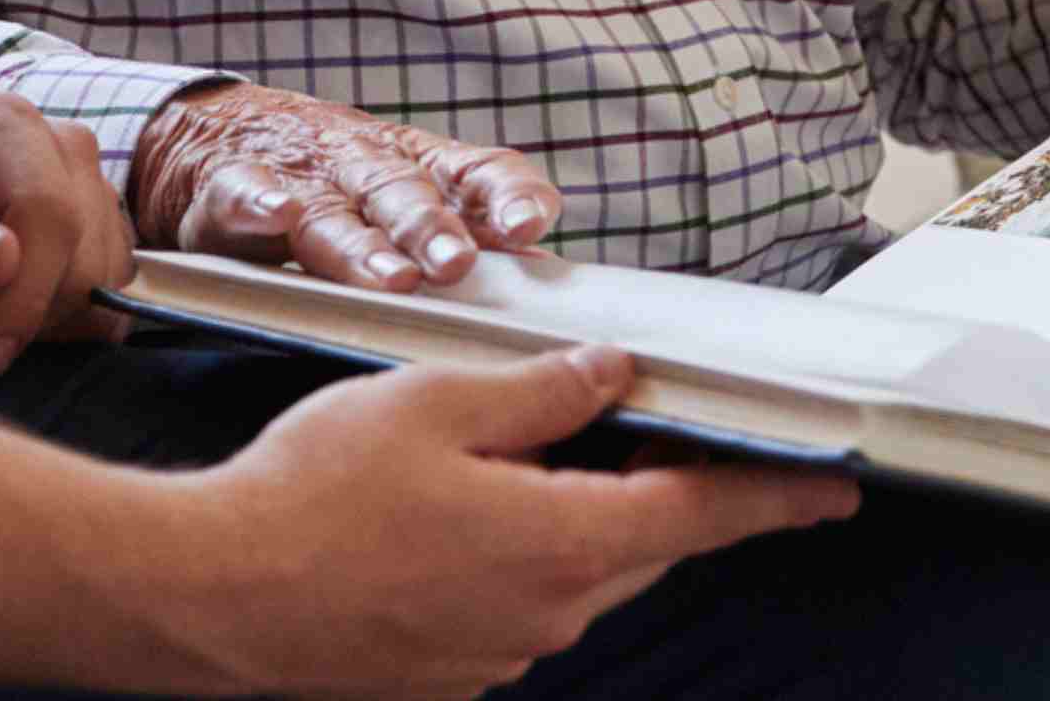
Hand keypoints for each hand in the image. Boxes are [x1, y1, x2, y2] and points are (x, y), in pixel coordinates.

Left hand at [0, 92, 132, 375]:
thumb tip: (1, 257)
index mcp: (1, 126)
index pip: (49, 212)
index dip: (26, 293)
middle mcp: (57, 146)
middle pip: (86, 253)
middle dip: (25, 309)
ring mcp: (85, 192)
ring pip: (103, 283)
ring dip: (39, 321)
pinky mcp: (95, 241)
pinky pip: (106, 303)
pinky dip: (58, 329)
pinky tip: (1, 318)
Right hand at [131, 83, 561, 291]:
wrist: (219, 135)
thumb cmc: (337, 181)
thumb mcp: (405, 190)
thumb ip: (469, 229)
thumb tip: (547, 279)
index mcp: (416, 164)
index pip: (474, 170)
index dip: (504, 194)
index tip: (532, 225)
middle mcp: (362, 164)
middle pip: (403, 192)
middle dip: (432, 229)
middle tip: (457, 265)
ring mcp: (298, 175)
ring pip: (334, 210)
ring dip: (362, 243)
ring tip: (392, 278)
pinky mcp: (230, 188)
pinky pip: (243, 193)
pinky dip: (259, 201)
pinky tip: (276, 212)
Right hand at [161, 346, 859, 699]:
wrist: (214, 598)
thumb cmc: (312, 493)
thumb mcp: (435, 404)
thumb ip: (539, 394)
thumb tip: (612, 378)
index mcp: (561, 542)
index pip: (699, 512)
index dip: (772, 494)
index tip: (835, 487)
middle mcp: (546, 615)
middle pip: (636, 543)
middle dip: (651, 488)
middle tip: (641, 429)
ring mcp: (497, 655)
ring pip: (571, 575)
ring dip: (565, 519)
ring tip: (505, 459)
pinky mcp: (449, 674)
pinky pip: (511, 607)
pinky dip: (507, 557)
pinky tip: (443, 518)